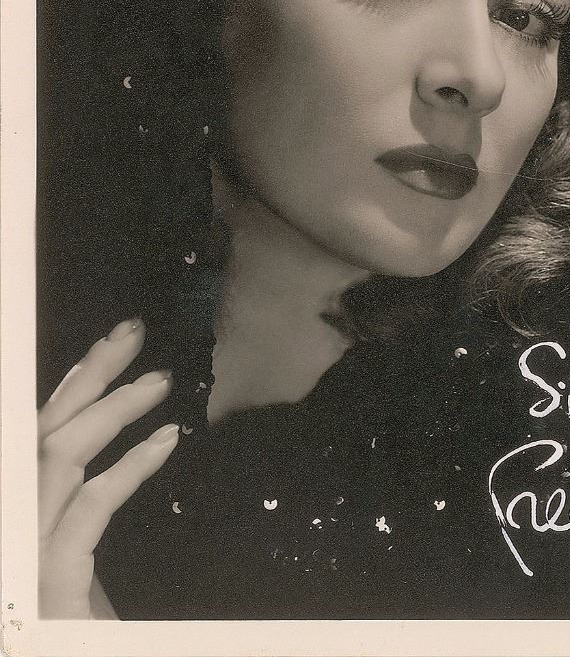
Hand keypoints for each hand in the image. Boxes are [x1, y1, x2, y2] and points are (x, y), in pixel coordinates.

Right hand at [38, 319, 179, 618]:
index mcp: (21, 514)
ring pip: (57, 459)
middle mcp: (12, 525)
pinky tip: (166, 444)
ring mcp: (21, 554)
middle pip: (41, 434)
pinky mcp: (42, 585)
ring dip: (110, 412)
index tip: (112, 344)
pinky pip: (86, 512)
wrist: (61, 651)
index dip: (72, 385)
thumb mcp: (76, 563)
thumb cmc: (70, 623)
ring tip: (161, 382)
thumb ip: (85, 509)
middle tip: (133, 332)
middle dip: (88, 376)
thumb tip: (133, 450)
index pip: (37, 436)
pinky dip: (126, 470)